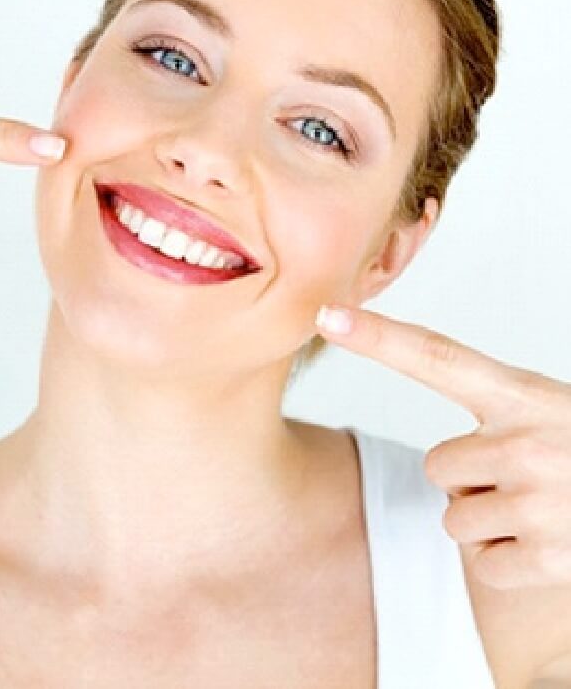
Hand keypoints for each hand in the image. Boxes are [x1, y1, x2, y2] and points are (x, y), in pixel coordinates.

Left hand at [315, 305, 570, 590]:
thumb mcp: (552, 413)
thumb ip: (498, 412)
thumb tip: (437, 448)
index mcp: (527, 396)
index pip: (438, 357)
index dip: (379, 337)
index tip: (328, 314)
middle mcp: (529, 442)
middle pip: (437, 466)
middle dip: (470, 477)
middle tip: (528, 476)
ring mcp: (539, 501)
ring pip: (456, 517)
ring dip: (490, 520)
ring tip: (544, 508)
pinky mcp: (550, 558)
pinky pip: (484, 562)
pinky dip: (509, 561)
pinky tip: (552, 543)